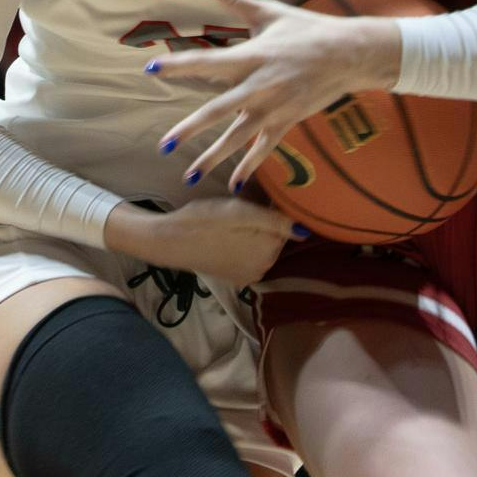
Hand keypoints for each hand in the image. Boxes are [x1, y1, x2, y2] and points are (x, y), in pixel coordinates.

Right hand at [105, 196, 293, 288]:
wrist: (171, 240)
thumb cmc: (206, 220)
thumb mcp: (242, 212)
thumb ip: (276, 222)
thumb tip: (306, 232)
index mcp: (268, 252)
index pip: (283, 224)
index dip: (269, 209)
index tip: (253, 200)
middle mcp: (263, 269)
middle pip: (273, 237)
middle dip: (262, 223)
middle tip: (237, 210)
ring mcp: (249, 275)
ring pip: (261, 245)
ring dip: (252, 233)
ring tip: (230, 221)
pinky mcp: (235, 277)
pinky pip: (248, 256)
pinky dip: (242, 244)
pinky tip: (226, 235)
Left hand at [150, 0, 399, 189]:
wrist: (349, 55)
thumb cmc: (307, 30)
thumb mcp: (271, 12)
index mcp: (253, 56)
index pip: (208, 61)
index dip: (179, 64)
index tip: (151, 68)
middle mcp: (260, 86)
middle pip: (219, 110)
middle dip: (191, 129)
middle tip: (165, 144)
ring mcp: (274, 108)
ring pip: (238, 137)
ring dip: (214, 157)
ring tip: (189, 175)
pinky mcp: (287, 121)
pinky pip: (264, 148)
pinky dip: (249, 165)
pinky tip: (233, 184)